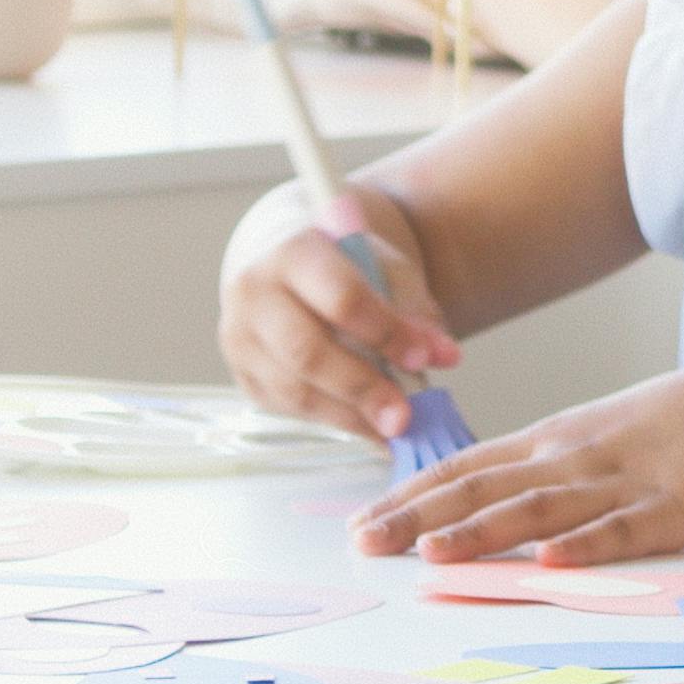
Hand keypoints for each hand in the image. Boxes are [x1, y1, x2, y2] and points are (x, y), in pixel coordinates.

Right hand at [219, 189, 458, 441]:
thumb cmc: (345, 268)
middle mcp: (255, 294)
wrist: (295, 273)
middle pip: (307, 351)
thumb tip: (442, 354)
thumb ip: (413, 310)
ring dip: (350, 416)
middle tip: (404, 416)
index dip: (385, 332)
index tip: (422, 358)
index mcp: (294, 253)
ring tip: (393, 430)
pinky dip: (334, 422)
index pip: (341, 298)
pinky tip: (369, 428)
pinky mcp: (244, 376)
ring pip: (295, 389)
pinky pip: (289, 408)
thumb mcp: (385, 271)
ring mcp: (241, 339)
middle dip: (361, 387)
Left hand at [351, 362, 683, 565]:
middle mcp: (574, 458)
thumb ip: (544, 467)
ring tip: (431, 552)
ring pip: (540, 509)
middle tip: (364, 543)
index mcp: (555, 441)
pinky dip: (584, 548)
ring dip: (483, 533)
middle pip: (485, 489)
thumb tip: (483, 499)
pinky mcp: (672, 511)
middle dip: (419, 517)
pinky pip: (621, 532)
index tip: (362, 521)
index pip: (466, 467)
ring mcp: (621, 484)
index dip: (411, 495)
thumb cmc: (678, 426)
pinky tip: (551, 563)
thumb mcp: (598, 434)